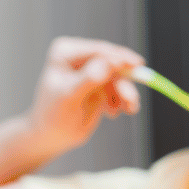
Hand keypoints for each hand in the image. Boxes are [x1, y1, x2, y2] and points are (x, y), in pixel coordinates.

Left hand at [28, 37, 144, 150]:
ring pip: (118, 77)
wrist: (51, 136)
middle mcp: (79, 56)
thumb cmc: (52, 117)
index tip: (137, 65)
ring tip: (128, 110)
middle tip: (132, 101)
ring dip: (126, 94)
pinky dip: (122, 100)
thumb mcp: (69, 97)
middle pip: (112, 63)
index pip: (98, 51)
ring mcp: (90, 69)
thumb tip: (108, 64)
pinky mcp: (99, 83)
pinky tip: (114, 113)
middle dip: (124, 83)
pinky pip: (118, 87)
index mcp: (66, 52)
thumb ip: (88, 80)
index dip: (119, 58)